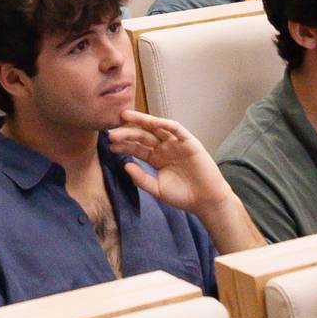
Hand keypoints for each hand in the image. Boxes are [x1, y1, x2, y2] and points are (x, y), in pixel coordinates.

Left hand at [108, 110, 231, 215]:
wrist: (206, 201)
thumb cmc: (183, 196)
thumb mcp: (157, 189)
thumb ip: (141, 178)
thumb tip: (125, 166)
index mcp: (156, 158)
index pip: (136, 148)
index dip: (124, 145)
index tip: (110, 145)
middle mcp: (164, 148)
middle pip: (143, 136)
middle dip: (127, 133)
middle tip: (112, 134)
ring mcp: (176, 144)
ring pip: (156, 128)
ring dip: (142, 121)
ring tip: (125, 117)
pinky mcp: (189, 142)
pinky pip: (176, 129)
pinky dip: (164, 124)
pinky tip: (151, 121)